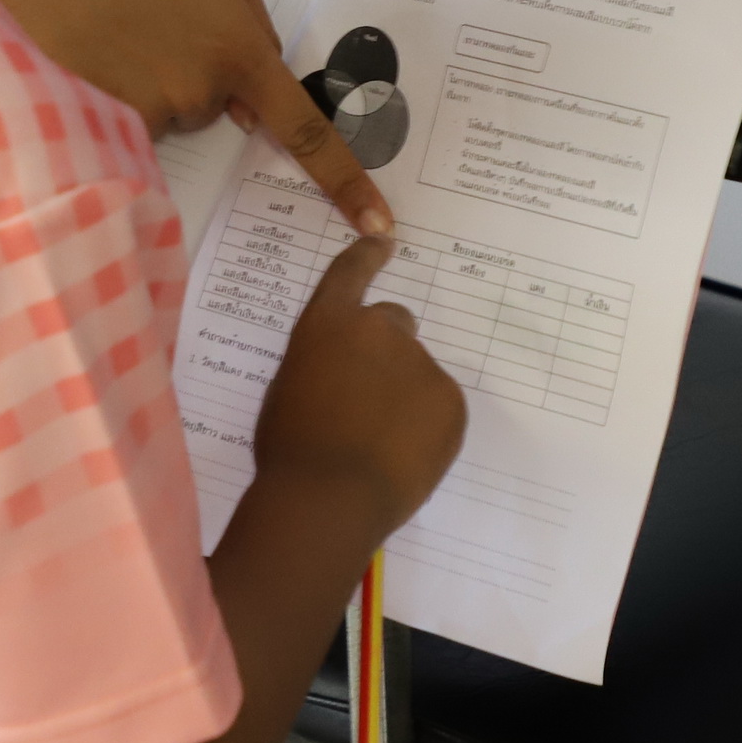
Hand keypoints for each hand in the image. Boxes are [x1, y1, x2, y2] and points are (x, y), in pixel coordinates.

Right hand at [0, 0, 393, 233]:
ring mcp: (146, 114)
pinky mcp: (97, 124)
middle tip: (152, 14)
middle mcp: (199, 93)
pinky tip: (85, 44)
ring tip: (111, 19)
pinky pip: (125, 122)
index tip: (379, 226)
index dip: (344, 180)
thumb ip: (251, 29)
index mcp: (239, 48)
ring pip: (170, 115)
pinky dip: (112, 90)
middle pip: (218, 107)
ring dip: (150, 79)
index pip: (304, 129)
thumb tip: (254, 106)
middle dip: (197, 72)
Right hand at [255, 236, 466, 538]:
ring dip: (404, 395)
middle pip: (395, 323)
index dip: (368, 255)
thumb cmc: (291, 449)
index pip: (351, 272)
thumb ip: (322, 362)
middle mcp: (379, 330)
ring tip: (378, 444)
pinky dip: (427, 425)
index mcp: (328, 324)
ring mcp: (421, 364)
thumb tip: (345, 369)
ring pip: (417, 373)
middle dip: (385, 351)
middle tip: (367, 398)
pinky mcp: (451, 400)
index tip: (384, 242)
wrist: (328, 500)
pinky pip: (440, 406)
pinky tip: (401, 457)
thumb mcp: (289, 388)